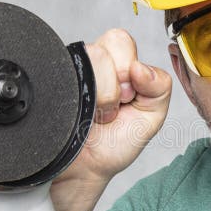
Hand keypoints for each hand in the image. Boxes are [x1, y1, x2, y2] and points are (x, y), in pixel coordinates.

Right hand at [51, 28, 171, 210]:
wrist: (83, 170)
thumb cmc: (116, 142)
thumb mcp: (151, 117)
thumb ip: (160, 88)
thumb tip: (142, 67)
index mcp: (117, 63)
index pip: (122, 41)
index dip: (129, 70)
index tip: (127, 99)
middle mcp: (91, 61)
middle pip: (109, 44)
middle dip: (117, 81)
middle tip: (112, 108)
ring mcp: (69, 69)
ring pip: (91, 55)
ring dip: (101, 93)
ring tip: (97, 114)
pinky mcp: (50, 80)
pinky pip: (66, 71)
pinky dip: (79, 95)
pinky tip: (80, 112)